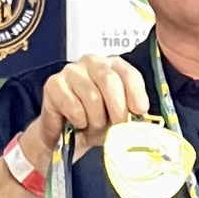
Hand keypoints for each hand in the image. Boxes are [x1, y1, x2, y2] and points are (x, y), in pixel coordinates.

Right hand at [27, 54, 152, 164]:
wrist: (66, 135)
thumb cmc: (95, 121)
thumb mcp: (118, 117)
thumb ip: (132, 112)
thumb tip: (145, 117)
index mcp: (113, 66)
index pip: (128, 73)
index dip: (136, 92)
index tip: (140, 110)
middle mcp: (92, 62)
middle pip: (110, 81)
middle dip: (117, 109)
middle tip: (117, 126)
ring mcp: (71, 71)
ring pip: (92, 96)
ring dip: (96, 120)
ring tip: (93, 126)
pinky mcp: (53, 84)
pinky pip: (73, 106)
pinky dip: (79, 121)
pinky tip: (77, 123)